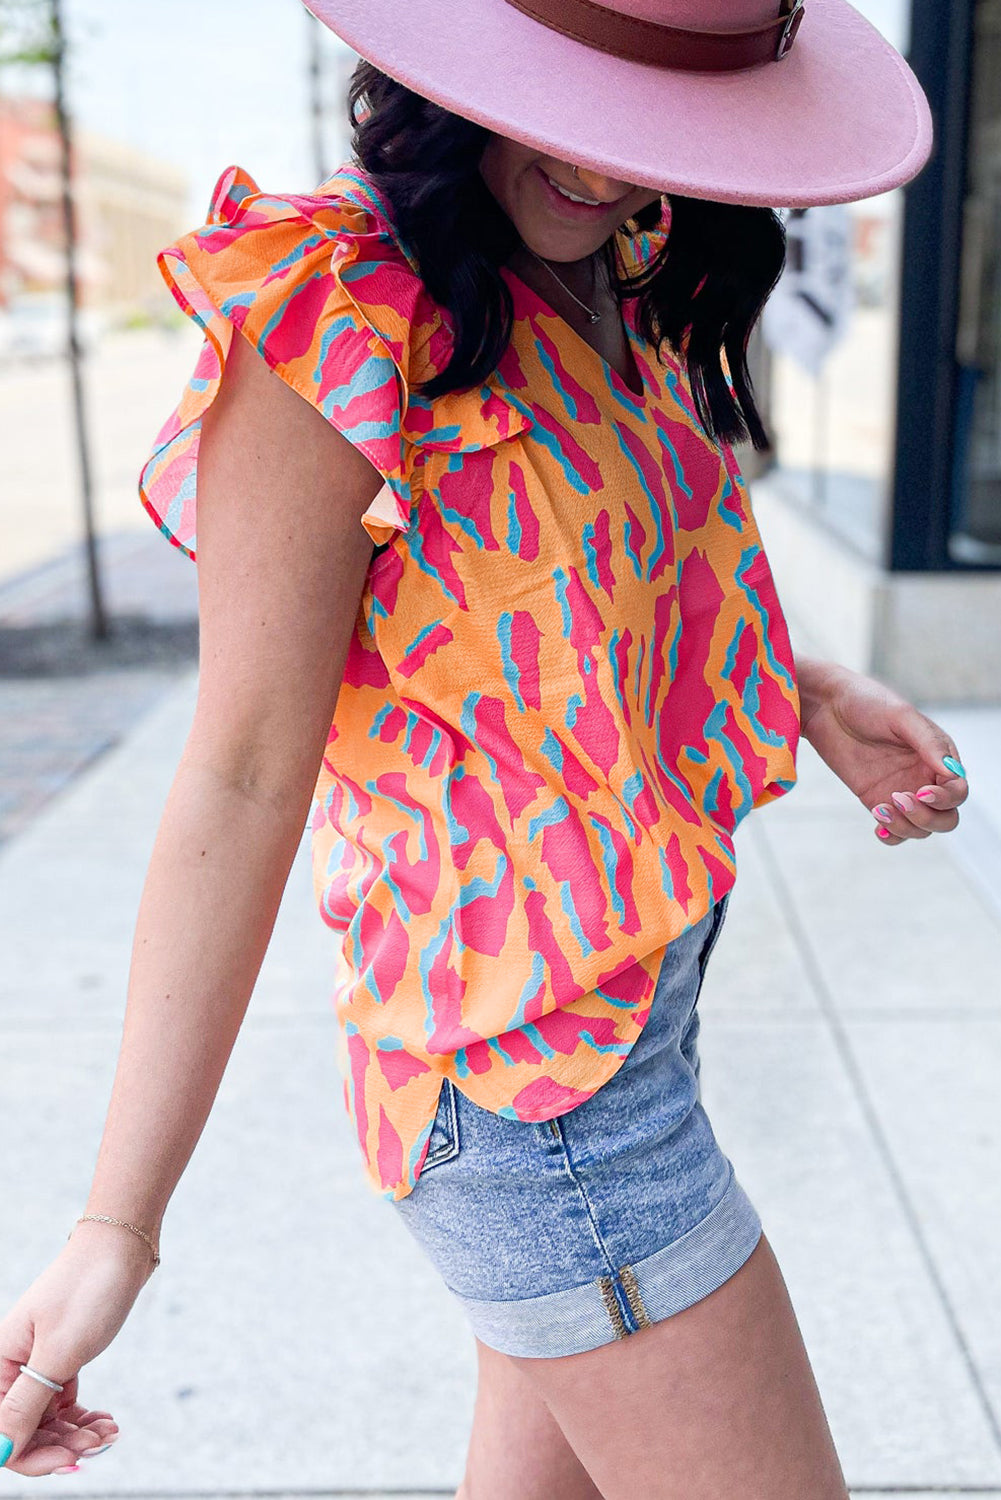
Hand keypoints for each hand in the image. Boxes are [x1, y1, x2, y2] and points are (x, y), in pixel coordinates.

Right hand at [0, 1223, 151, 1474]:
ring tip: (109, 1431)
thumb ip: (26, 1404)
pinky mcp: (62, 1355)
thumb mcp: (58, 1353)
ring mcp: (38, 1361)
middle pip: (25, 1429)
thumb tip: (1, 1452)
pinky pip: (64, 1400)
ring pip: (48, 1418)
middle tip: (100, 1442)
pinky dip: (83, 1416)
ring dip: (77, 1433)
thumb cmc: (88, 1291)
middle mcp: (12, 1365)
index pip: (2, 1431)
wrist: (121, 1245)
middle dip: (61, 1444)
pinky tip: (106, 1421)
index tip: (71, 1460)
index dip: (31, 1455)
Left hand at [798, 662, 968, 846]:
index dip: (945, 798)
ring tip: (880, 808)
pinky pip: (895, 830)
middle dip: (928, 818)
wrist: (827, 706)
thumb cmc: (867, 702)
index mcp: (939, 756)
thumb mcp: (901, 716)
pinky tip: (879, 825)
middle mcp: (925, 777)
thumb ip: (929, 742)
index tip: (921, 791)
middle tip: (899, 799)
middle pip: (946, 817)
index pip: (957, 791)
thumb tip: (951, 772)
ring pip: (921, 829)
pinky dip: (892, 835)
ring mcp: (902, 791)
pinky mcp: (877, 800)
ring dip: (906, 827)